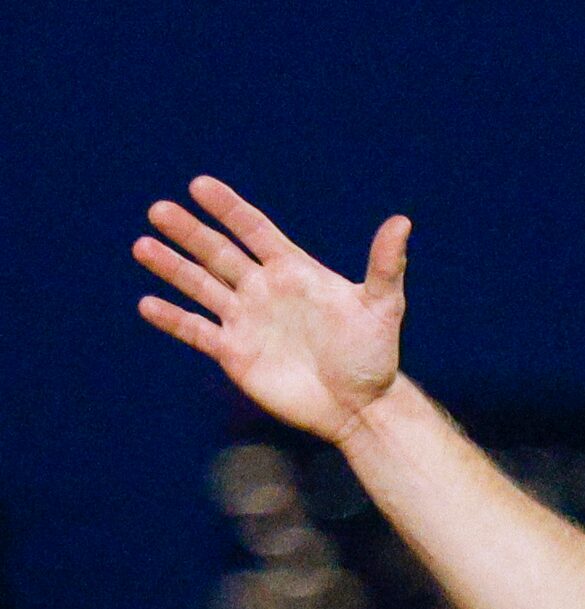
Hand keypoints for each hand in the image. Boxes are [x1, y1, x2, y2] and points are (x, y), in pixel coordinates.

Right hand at [134, 177, 409, 444]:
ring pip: (200, 286)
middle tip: (159, 211)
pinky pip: (197, 331)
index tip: (200, 185)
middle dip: (189, 232)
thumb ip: (385, 266)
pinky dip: (173, 318)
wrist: (361, 407)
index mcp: (293, 272)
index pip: (254, 231)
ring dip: (172, 267)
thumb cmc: (375, 356)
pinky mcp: (235, 353)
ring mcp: (246, 320)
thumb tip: (402, 222)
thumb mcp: (383, 308)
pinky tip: (148, 304)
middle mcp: (263, 290)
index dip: (229, 209)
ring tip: (143, 246)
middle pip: (218, 253)